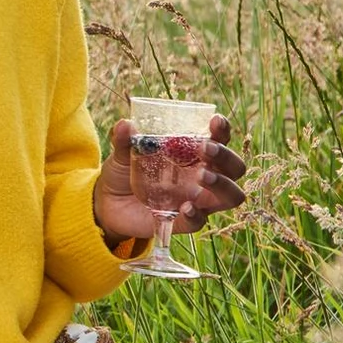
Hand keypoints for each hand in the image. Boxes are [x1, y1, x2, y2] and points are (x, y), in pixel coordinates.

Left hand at [94, 114, 245, 242]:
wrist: (107, 203)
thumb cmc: (124, 172)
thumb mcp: (121, 154)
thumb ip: (124, 140)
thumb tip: (125, 124)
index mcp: (193, 154)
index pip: (220, 140)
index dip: (223, 130)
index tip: (216, 121)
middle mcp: (203, 176)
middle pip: (235, 168)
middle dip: (226, 156)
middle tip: (205, 148)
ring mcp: (197, 200)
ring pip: (231, 196)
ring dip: (223, 184)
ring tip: (202, 176)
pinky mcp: (183, 221)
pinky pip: (200, 222)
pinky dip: (196, 215)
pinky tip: (186, 207)